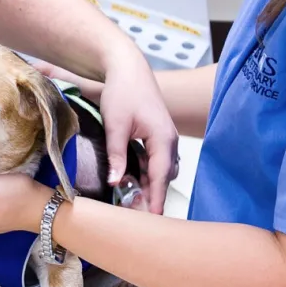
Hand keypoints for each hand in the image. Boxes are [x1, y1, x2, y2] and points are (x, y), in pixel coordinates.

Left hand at [32, 58, 178, 214]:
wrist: (128, 68)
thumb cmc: (123, 91)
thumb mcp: (115, 124)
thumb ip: (117, 155)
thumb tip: (117, 182)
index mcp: (163, 138)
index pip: (161, 176)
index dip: (157, 199)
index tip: (154, 218)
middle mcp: (169, 140)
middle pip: (164, 176)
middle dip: (153, 196)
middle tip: (137, 215)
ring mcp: (165, 138)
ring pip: (161, 169)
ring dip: (150, 184)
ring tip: (133, 201)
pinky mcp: (158, 135)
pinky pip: (156, 160)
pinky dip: (148, 173)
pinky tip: (133, 180)